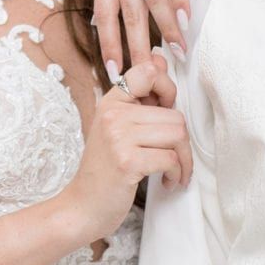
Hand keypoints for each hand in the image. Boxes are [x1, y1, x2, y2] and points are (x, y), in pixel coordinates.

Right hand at [60, 57, 190, 244]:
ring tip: (173, 172)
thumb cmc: (105, 170)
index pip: (147, 71)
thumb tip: (161, 58)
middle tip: (175, 158)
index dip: (167, 88)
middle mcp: (113, 114)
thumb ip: (140, 97)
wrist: (81, 207)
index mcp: (111, 101)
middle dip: (182, 142)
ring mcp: (118, 137)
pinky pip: (171, 158)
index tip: (165, 111)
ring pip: (177, 135)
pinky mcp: (127, 161)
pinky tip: (167, 182)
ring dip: (183, 159)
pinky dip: (177, 174)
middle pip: (174, 114)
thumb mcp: (118, 128)